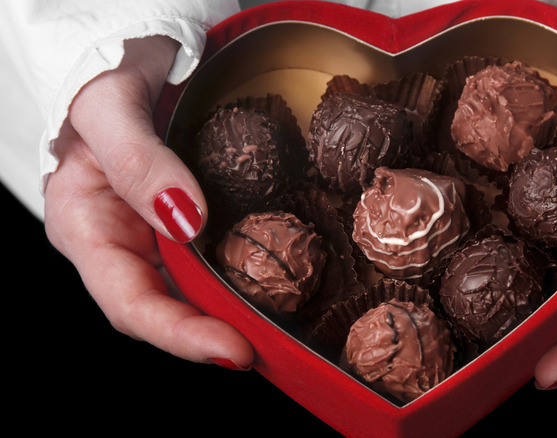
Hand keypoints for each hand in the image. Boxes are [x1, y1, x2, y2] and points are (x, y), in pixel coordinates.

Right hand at [43, 36, 254, 369]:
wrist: (133, 58)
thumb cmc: (106, 76)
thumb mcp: (110, 107)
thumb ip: (139, 163)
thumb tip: (185, 221)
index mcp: (85, 227)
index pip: (130, 302)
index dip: (180, 334)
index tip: (233, 350)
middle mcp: (120, 243)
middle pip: (165, 309)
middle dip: (212, 336)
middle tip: (268, 352)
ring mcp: (153, 235)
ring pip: (191, 292)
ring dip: (231, 316)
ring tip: (278, 335)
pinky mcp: (185, 223)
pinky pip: (211, 260)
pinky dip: (239, 279)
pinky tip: (274, 287)